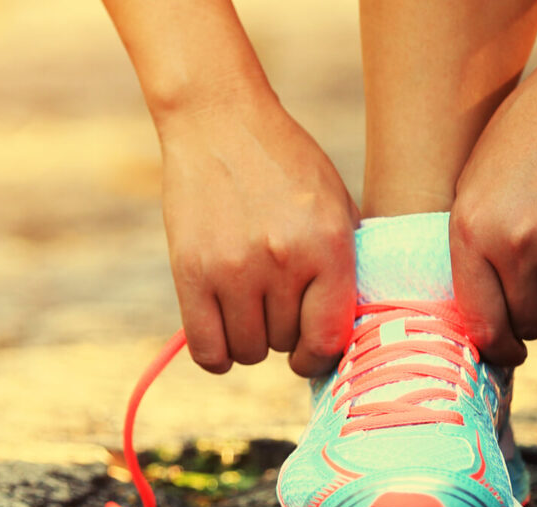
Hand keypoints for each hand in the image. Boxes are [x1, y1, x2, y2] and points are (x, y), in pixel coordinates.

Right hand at [156, 102, 359, 376]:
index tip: (310, 351)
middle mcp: (284, 261)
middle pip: (285, 343)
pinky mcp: (191, 272)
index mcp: (329, 245)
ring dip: (250, 340)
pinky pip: (207, 349)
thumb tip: (346, 333)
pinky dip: (217, 355)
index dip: (321, 355)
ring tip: (250, 308)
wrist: (219, 120)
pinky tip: (223, 334)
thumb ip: (345, 266)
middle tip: (275, 303)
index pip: (329, 337)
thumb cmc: (284, 163)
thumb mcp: (335, 204)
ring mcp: (234, 268)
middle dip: (283, 332)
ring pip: (248, 350)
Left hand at [449, 74, 536, 365]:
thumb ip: (474, 250)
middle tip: (535, 291)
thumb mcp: (473, 188)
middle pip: (528, 326)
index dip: (495, 347)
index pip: (482, 322)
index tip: (505, 350)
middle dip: (530, 317)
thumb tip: (482, 321)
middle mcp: (518, 247)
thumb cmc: (522, 139)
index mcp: (472, 231)